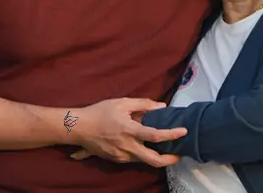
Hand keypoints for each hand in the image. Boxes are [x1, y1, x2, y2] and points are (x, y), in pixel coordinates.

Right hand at [68, 98, 185, 167]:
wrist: (78, 128)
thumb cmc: (100, 112)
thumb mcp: (122, 103)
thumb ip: (143, 104)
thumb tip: (161, 107)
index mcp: (130, 130)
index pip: (155, 136)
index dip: (172, 134)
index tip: (184, 132)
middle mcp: (127, 146)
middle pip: (153, 160)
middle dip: (169, 160)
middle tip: (179, 155)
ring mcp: (121, 156)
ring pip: (144, 160)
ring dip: (155, 156)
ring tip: (164, 148)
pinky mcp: (116, 160)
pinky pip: (133, 158)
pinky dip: (142, 154)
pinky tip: (144, 146)